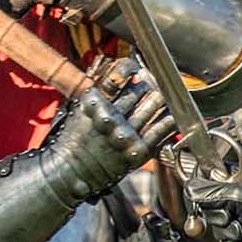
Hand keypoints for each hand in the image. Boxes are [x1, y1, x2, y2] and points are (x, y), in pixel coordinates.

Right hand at [36, 61, 175, 204]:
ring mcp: (124, 134)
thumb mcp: (78, 111)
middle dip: (148, 84)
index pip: (120, 73)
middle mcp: (110, 116)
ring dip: (159, 98)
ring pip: (153, 104)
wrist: (68, 173)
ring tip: (160, 97)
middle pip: (141, 88)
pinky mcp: (136, 151)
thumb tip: (118, 76)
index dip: (131, 68)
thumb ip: (97, 94)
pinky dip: (170, 119)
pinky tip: (173, 114)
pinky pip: (161, 129)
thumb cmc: (73, 143)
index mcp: (94, 102)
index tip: (136, 69)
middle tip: (151, 83)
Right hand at [186, 164, 241, 241]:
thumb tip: (189, 188)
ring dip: (233, 237)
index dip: (203, 201)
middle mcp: (238, 201)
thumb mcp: (241, 196)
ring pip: (219, 233)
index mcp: (235, 183)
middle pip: (210, 214)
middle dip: (222, 221)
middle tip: (237, 220)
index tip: (205, 207)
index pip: (205, 189)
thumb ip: (211, 192)